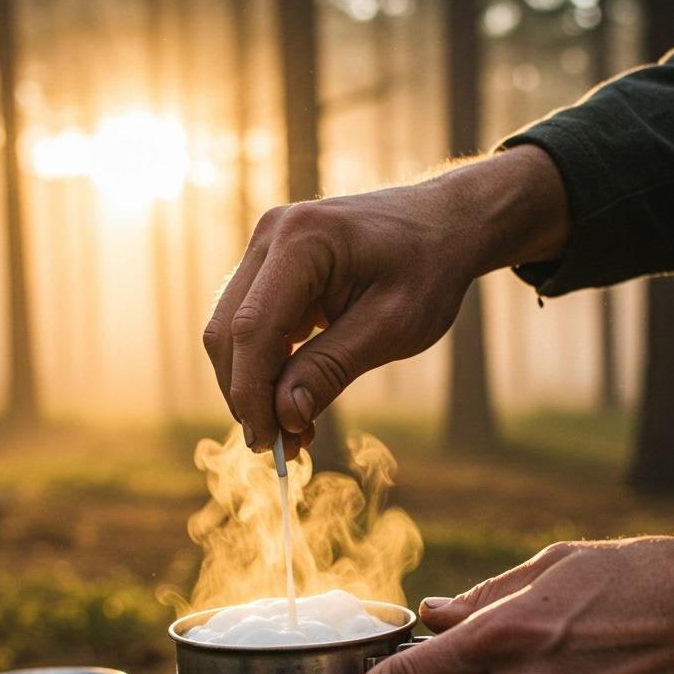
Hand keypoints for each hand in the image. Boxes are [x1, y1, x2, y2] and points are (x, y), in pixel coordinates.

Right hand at [203, 146, 569, 452]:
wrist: (445, 224)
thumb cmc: (428, 269)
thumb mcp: (391, 327)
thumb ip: (332, 369)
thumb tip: (284, 417)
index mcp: (303, 241)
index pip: (252, 330)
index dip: (252, 394)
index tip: (269, 443)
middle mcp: (271, 235)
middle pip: (228, 333)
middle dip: (247, 397)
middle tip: (281, 449)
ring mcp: (264, 247)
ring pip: (229, 333)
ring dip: (251, 388)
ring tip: (291, 432)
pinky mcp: (269, 266)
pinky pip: (248, 325)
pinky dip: (263, 368)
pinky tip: (292, 401)